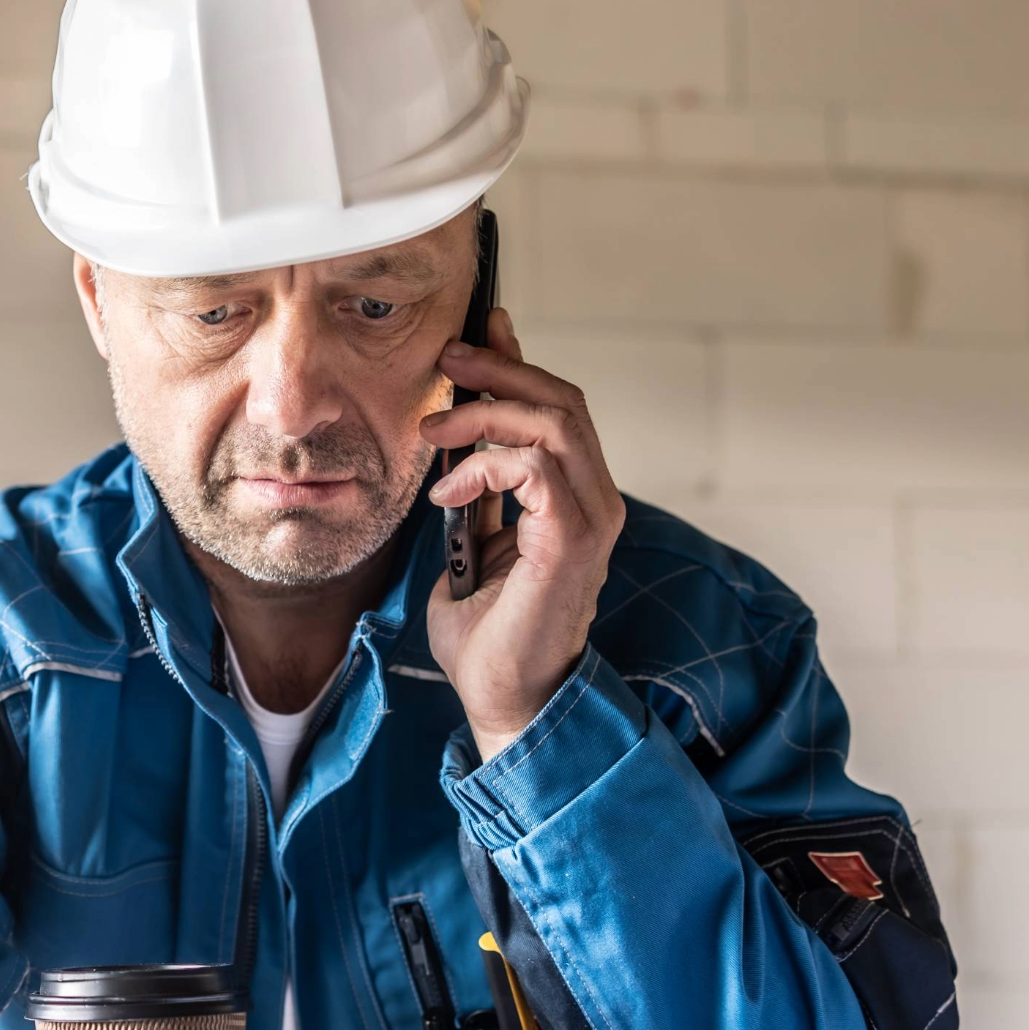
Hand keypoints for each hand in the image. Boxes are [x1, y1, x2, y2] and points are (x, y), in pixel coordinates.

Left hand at [421, 309, 623, 763]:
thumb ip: (479, 494)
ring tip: (433, 430)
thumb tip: (456, 443)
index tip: (481, 330)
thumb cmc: (488, 635)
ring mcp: (591, 519)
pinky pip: (534, 468)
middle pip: (563, 401)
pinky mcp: (571, 540)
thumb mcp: (474, 543)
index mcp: (576, 499)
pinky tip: (446, 496)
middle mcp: (596, 501)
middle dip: (501, 370)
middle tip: (447, 359)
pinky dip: (483, 467)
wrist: (503, 699)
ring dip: (485, 413)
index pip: (558, 410)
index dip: (520, 363)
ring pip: (554, 423)